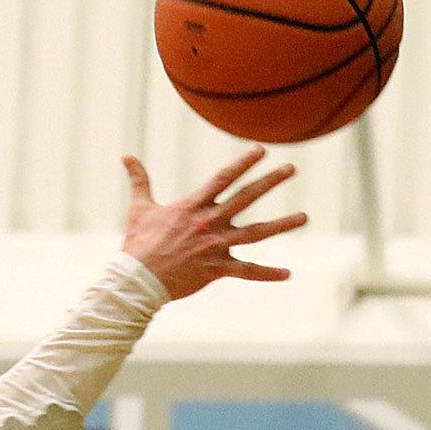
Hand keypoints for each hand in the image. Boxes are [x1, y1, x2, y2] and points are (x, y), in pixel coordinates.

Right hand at [121, 148, 305, 300]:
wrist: (137, 280)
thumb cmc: (137, 244)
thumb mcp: (139, 209)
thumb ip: (139, 181)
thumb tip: (126, 157)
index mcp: (193, 206)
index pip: (224, 178)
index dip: (244, 162)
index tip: (262, 150)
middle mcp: (209, 223)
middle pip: (246, 198)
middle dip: (270, 181)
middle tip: (291, 169)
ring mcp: (215, 246)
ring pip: (256, 233)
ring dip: (282, 225)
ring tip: (304, 217)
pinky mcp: (216, 269)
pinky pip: (247, 271)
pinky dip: (267, 274)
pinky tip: (288, 274)